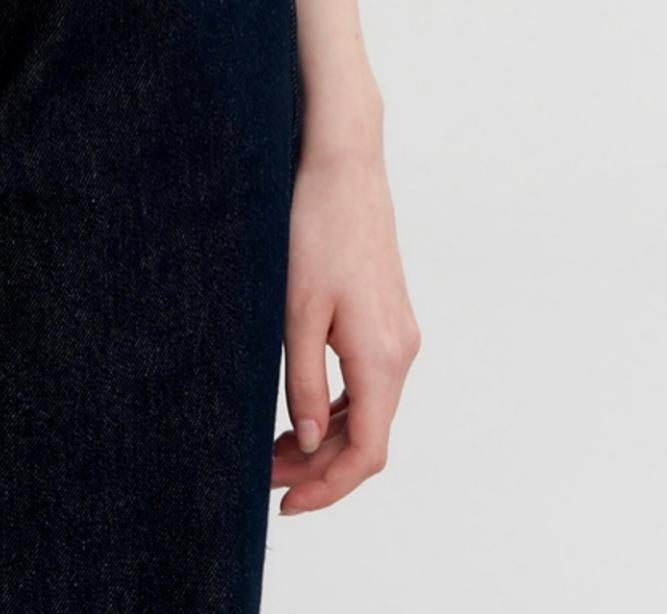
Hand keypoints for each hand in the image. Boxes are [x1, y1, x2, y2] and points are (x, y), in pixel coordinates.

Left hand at [271, 136, 420, 514]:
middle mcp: (401, 351)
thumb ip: (306, 382)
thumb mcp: (297, 310)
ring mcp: (399, 333)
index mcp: (382, 356)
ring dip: (328, 438)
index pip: (367, 453)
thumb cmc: (315, 226)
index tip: (285, 504)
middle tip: (265, 477)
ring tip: (275, 448)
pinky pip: (370, 381)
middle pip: (370, 437)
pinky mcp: (389, 316)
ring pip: (371, 411)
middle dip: (320, 468)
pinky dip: (340, 407)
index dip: (328, 489)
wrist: (343, 163)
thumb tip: (312, 444)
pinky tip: (305, 408)